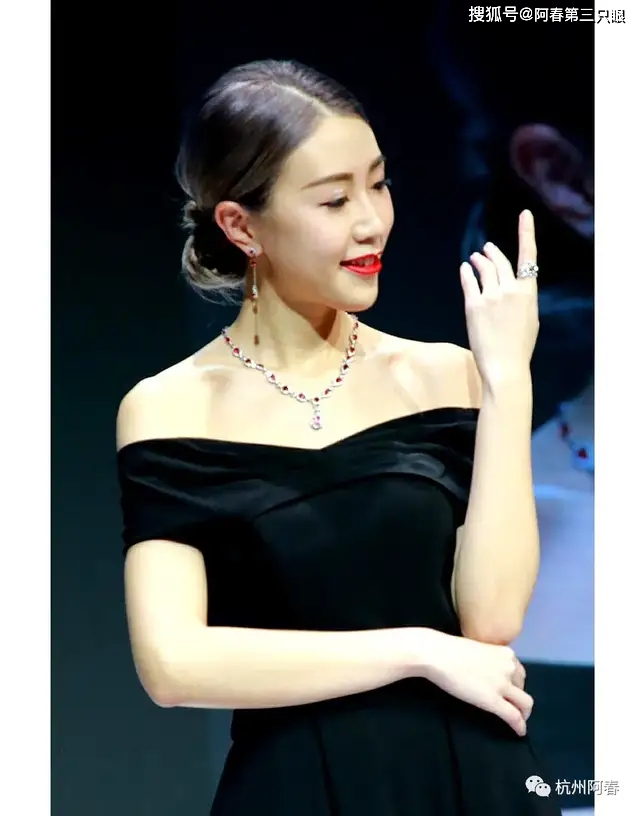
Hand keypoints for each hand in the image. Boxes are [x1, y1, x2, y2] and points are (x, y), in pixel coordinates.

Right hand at [419, 629, 532, 735]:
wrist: (438, 655)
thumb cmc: (449, 649)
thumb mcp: (477, 649)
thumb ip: (488, 659)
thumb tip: (486, 670)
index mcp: (505, 653)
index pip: (519, 672)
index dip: (516, 683)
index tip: (510, 690)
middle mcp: (509, 668)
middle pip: (523, 687)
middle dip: (518, 697)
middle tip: (511, 705)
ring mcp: (503, 685)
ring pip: (525, 704)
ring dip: (523, 713)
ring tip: (518, 720)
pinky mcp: (494, 701)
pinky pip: (513, 717)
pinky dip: (519, 726)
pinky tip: (519, 732)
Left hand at [460, 210, 538, 386]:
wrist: (506, 366)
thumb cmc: (520, 347)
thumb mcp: (529, 318)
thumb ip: (521, 299)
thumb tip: (513, 288)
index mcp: (528, 292)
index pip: (528, 257)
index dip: (526, 233)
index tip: (525, 215)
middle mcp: (510, 289)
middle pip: (500, 262)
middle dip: (492, 253)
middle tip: (486, 249)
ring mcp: (491, 296)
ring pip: (484, 269)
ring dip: (479, 260)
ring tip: (475, 257)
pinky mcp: (473, 305)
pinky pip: (469, 282)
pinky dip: (466, 273)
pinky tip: (464, 269)